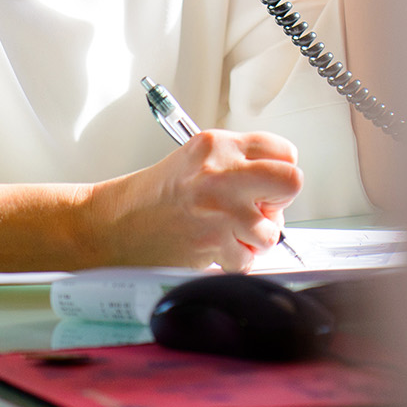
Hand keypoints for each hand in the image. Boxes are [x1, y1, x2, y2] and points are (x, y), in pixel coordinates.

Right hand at [85, 129, 302, 270]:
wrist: (114, 226)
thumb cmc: (154, 197)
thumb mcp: (197, 159)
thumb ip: (238, 162)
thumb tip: (279, 179)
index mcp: (219, 145)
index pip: (284, 151)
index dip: (279, 171)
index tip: (266, 184)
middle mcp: (221, 173)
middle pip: (291, 182)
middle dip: (280, 200)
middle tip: (260, 207)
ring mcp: (220, 210)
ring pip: (272, 230)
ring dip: (254, 238)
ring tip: (227, 232)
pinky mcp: (214, 243)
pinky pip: (248, 259)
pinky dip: (234, 260)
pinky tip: (213, 248)